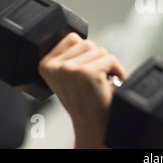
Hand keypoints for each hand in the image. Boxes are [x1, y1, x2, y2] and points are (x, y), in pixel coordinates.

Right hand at [38, 33, 125, 147]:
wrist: (92, 125)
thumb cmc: (84, 99)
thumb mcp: (67, 75)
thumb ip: (68, 56)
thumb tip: (78, 37)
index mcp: (44, 64)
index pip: (72, 38)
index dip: (85, 54)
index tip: (84, 73)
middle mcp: (54, 66)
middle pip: (87, 43)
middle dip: (96, 59)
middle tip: (94, 80)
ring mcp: (69, 69)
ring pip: (100, 50)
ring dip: (107, 66)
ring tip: (100, 83)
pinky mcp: (87, 73)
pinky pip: (111, 59)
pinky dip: (117, 70)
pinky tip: (110, 85)